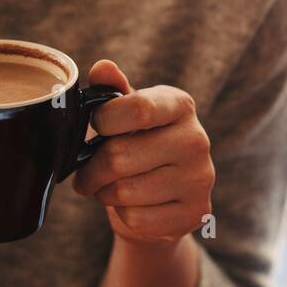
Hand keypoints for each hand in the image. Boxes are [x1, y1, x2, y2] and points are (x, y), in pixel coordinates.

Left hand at [73, 61, 214, 246]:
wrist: (167, 197)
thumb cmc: (139, 146)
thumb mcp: (126, 116)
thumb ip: (112, 93)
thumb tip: (102, 68)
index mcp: (180, 105)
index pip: (136, 108)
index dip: (103, 120)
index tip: (96, 127)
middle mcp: (197, 140)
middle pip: (120, 156)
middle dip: (91, 169)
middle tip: (86, 173)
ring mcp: (200, 179)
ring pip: (124, 191)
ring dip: (104, 193)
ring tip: (108, 187)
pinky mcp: (195, 213)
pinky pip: (137, 218)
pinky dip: (123, 215)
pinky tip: (132, 205)